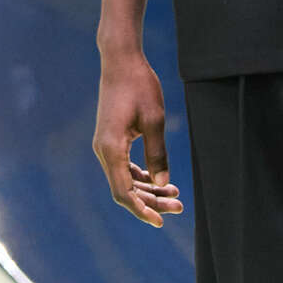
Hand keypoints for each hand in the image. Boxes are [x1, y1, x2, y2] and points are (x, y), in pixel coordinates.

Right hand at [93, 52, 184, 228]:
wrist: (121, 61)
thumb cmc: (139, 86)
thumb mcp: (155, 120)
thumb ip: (158, 154)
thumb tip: (162, 185)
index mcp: (111, 148)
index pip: (123, 192)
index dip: (142, 210)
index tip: (161, 221)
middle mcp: (103, 150)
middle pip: (125, 189)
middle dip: (151, 201)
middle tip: (179, 206)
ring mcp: (105, 146)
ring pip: (125, 180)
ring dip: (148, 190)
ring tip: (176, 195)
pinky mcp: (111, 140)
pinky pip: (124, 167)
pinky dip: (142, 177)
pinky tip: (161, 180)